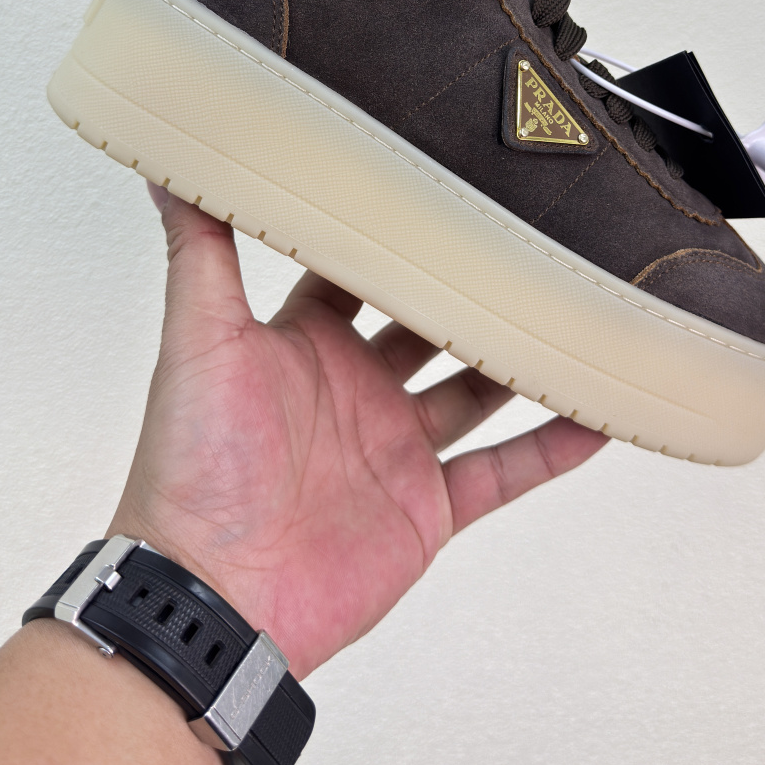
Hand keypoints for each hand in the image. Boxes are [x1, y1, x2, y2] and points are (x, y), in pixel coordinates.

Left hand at [109, 188, 605, 677]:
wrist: (214, 596)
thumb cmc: (191, 469)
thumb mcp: (199, 339)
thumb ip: (201, 252)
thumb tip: (169, 167)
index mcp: (305, 344)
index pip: (359, 272)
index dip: (394, 234)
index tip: (440, 185)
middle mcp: (356, 391)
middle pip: (431, 324)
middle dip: (471, 287)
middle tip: (524, 238)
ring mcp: (397, 450)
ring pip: (479, 391)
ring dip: (522, 359)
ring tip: (574, 313)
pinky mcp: (428, 509)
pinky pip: (504, 472)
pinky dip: (550, 448)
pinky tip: (596, 414)